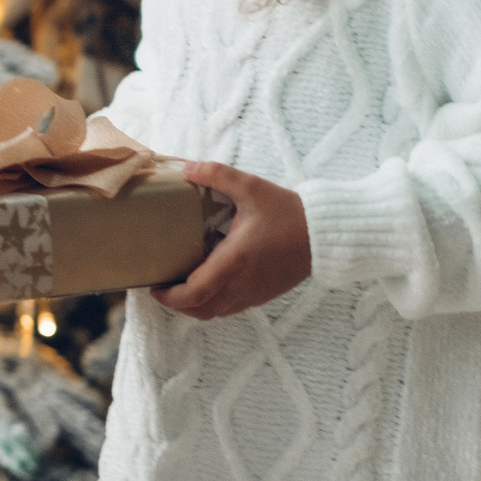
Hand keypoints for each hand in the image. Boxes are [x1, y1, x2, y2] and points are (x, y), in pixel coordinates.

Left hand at [149, 160, 311, 319]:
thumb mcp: (252, 188)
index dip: (169, 296)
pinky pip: (231, 309)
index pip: (195, 292)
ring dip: (193, 306)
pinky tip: (208, 285)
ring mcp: (254, 294)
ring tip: (180, 287)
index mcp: (235, 261)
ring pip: (215, 314)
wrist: (325, 234)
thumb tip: (186, 167)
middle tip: (161, 287)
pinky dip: (213, 304)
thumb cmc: (289, 212)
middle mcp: (242, 284)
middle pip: (200, 311)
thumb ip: (218, 175)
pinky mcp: (263, 296)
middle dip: (176, 304)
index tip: (154, 287)